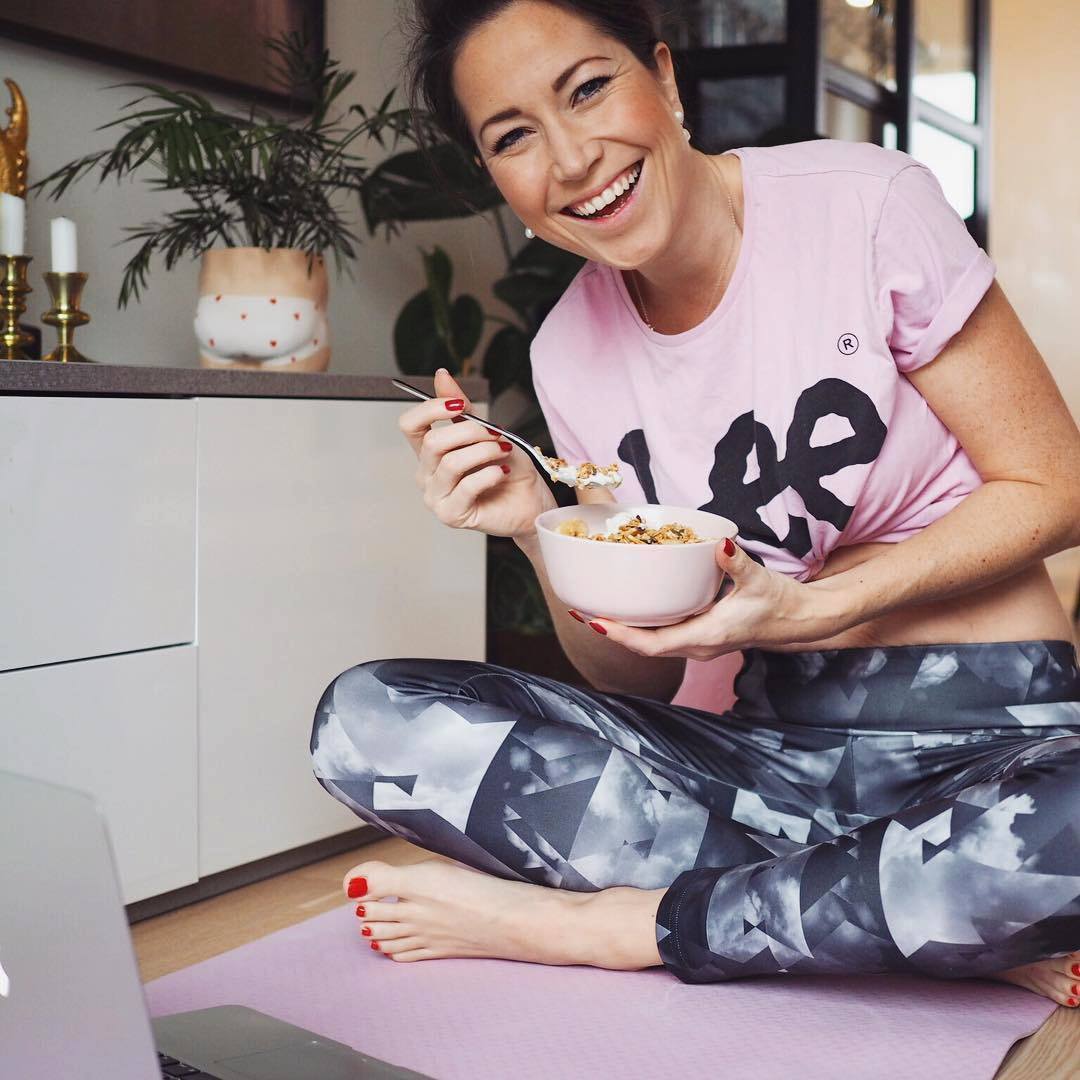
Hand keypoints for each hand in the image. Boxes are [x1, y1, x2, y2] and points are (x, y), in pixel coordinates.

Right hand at [398, 368, 556, 538]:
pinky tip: (503, 472)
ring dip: (485, 452)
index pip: (409, 424)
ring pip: (451, 463)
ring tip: (505, 452)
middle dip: (471, 432)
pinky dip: (490, 474)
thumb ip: (462, 408)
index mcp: (429, 452)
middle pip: (433, 442)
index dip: (432, 409)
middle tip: (497, 434)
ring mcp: (436, 497)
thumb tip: (441, 375)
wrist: (530, 501)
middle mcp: (426, 474)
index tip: (460, 404)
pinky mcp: (451, 515)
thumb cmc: (509, 468)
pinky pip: (466, 487)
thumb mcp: (487, 431)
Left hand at [580, 538, 844, 657]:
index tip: (596, 622)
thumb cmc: (778, 602)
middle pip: (643, 646)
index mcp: (705, 636)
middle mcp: (696, 646)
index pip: (653, 645)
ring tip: (594, 609)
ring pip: (651, 642)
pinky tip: (628, 607)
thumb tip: (721, 545)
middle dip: (612, 630)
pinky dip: (641, 624)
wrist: (798, 621)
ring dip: (624, 629)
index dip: (622, 636)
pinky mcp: (698, 636)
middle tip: (580, 610)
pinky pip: (662, 634)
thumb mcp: (758, 579)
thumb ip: (736, 562)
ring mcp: (696, 644)